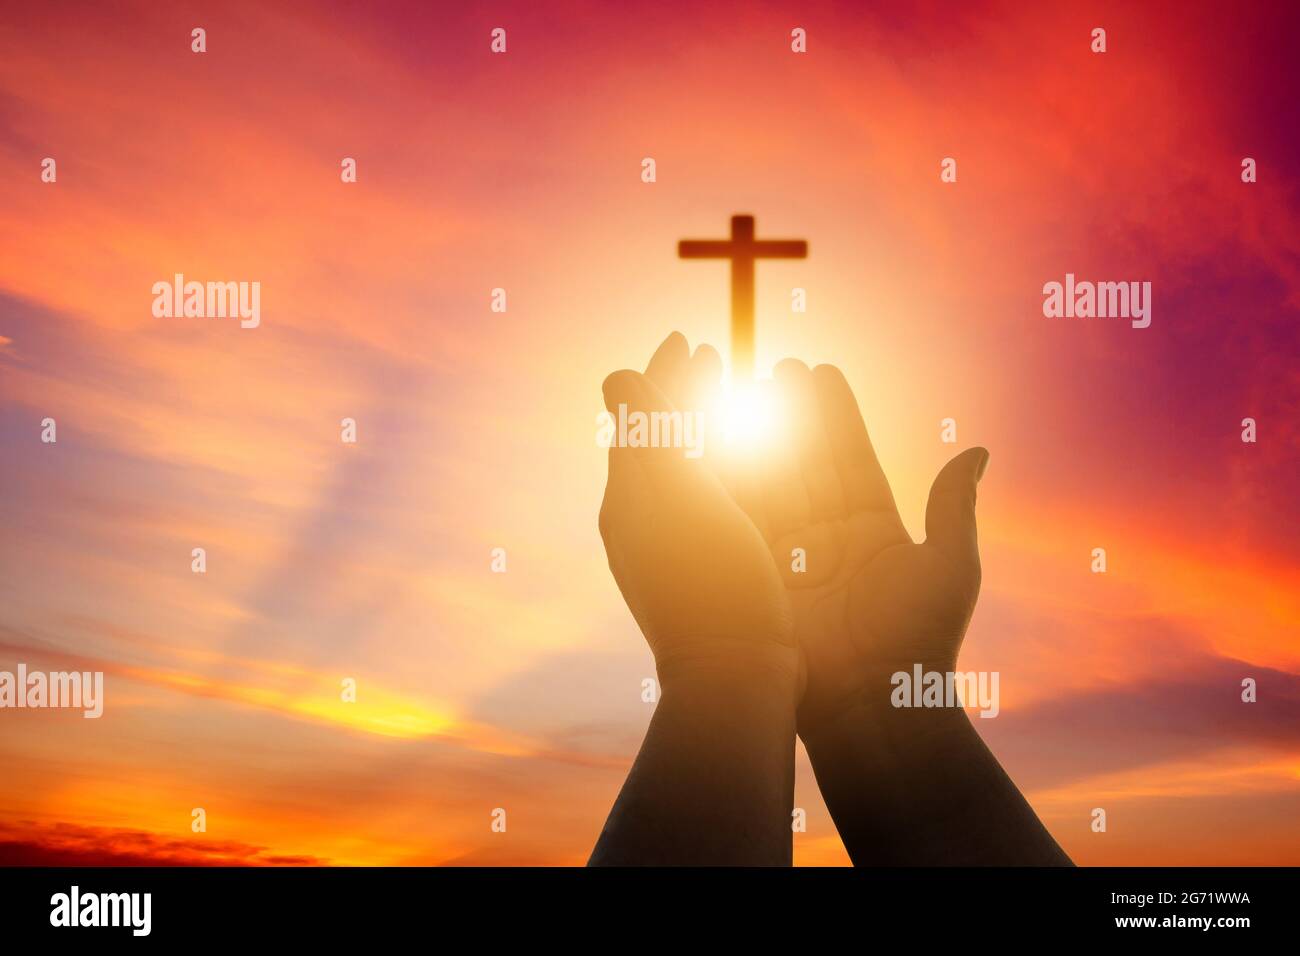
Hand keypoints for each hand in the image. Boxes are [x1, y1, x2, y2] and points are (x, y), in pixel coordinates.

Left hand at [598, 333, 795, 688]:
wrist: (731, 678)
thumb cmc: (712, 583)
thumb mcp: (678, 499)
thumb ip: (649, 433)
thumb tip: (617, 374)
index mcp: (629, 496)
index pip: (640, 414)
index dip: (663, 372)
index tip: (688, 336)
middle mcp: (638, 520)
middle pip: (657, 437)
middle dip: (681, 393)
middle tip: (711, 356)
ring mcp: (664, 550)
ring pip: (680, 469)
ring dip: (702, 425)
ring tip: (729, 401)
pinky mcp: (693, 574)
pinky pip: (701, 501)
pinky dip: (718, 468)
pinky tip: (744, 474)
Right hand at [721, 359, 988, 732]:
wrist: (873, 706)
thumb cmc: (921, 639)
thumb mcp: (949, 564)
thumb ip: (953, 504)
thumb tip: (977, 449)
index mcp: (874, 528)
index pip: (850, 456)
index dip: (834, 415)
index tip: (819, 370)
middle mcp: (828, 537)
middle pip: (805, 462)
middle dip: (789, 415)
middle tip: (774, 368)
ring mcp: (789, 555)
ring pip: (770, 482)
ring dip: (756, 437)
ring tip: (742, 388)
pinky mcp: (758, 574)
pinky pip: (743, 518)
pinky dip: (730, 478)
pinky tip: (717, 438)